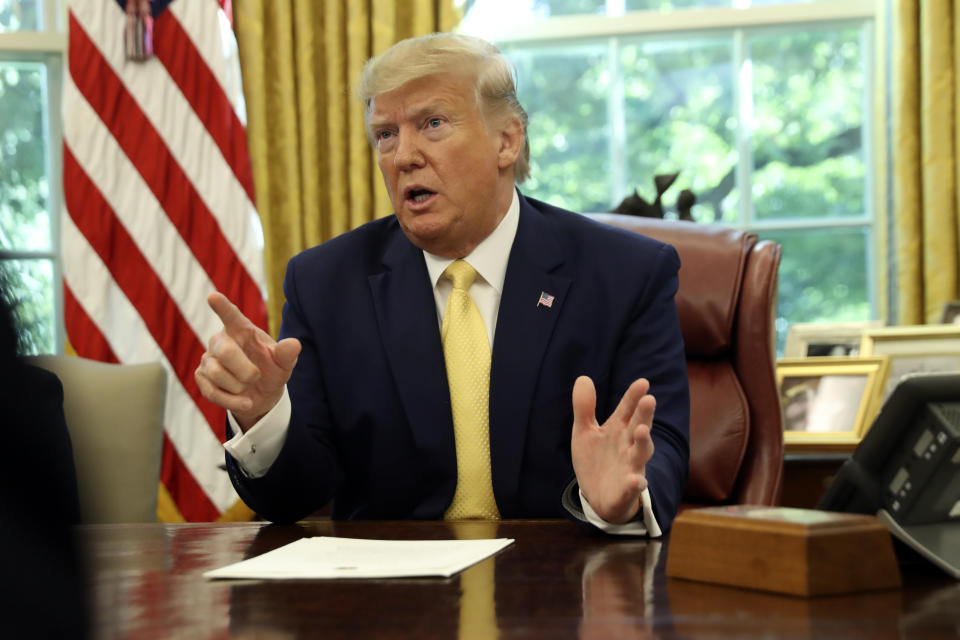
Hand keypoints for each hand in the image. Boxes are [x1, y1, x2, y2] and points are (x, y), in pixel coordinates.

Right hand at [195, 292, 300, 430]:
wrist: (261, 396)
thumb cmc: (271, 370)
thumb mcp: (284, 363)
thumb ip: (287, 354)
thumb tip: (294, 344)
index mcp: (241, 330)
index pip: (231, 316)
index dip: (222, 306)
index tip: (213, 296)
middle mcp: (221, 340)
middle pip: (224, 352)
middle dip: (244, 370)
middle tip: (256, 376)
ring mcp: (208, 359)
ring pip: (217, 374)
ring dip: (239, 386)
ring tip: (248, 387)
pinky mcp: (201, 378)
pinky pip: (212, 392)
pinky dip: (232, 401)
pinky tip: (246, 402)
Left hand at [571, 376, 655, 523]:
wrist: (597, 497)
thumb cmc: (596, 460)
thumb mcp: (584, 432)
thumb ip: (584, 407)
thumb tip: (583, 377)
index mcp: (618, 429)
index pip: (627, 409)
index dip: (634, 396)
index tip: (642, 382)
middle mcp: (628, 446)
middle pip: (639, 427)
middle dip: (644, 415)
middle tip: (649, 399)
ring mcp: (630, 467)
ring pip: (641, 454)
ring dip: (644, 443)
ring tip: (643, 431)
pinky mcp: (626, 490)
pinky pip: (633, 487)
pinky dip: (636, 484)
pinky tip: (635, 480)